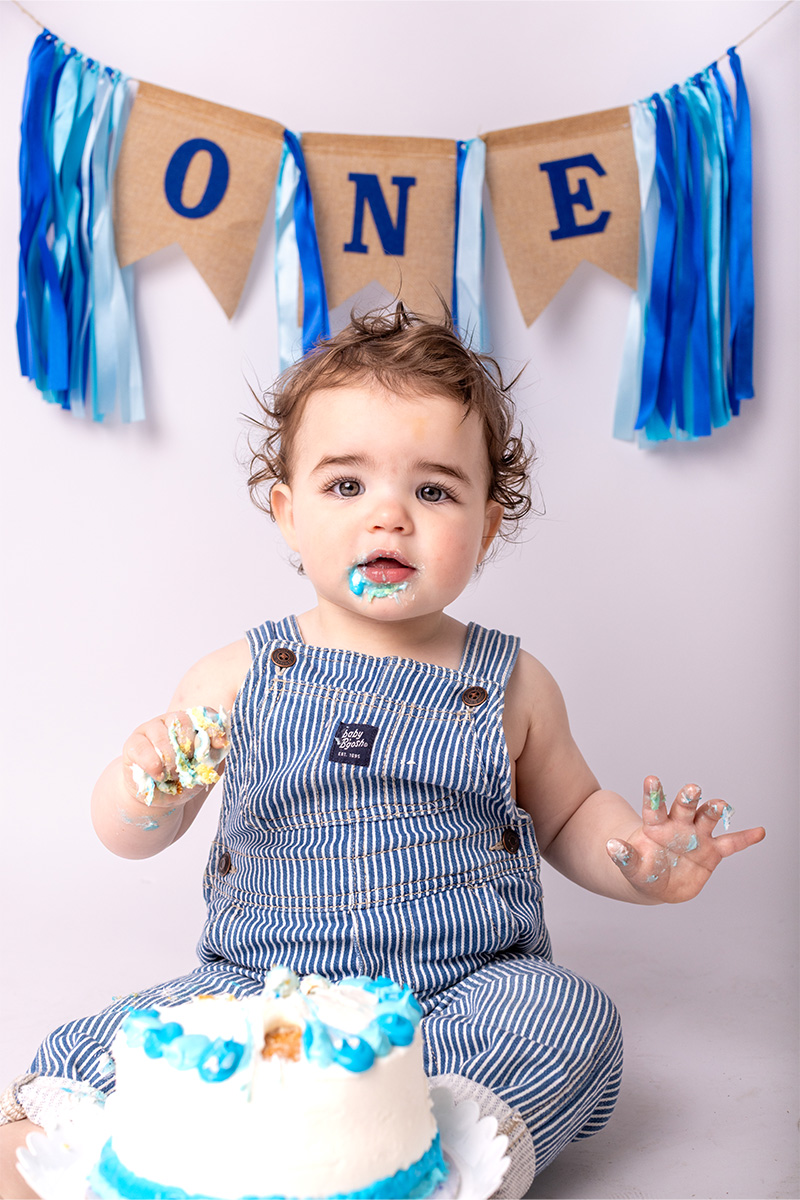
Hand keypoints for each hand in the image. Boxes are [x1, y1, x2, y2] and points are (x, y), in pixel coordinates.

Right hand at [122, 708, 228, 808]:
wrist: (159, 798)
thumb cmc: (184, 780)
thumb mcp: (204, 769)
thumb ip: (212, 755)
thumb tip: (219, 743)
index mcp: (192, 724)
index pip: (204, 715)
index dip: (211, 728)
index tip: (219, 744)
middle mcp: (171, 721)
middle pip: (182, 721)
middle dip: (188, 747)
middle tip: (187, 765)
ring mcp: (150, 729)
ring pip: (162, 736)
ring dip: (170, 759)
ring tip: (172, 774)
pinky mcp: (134, 744)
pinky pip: (144, 749)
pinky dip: (153, 764)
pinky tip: (159, 775)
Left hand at [606, 776, 765, 902]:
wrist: (659, 882)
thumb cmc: (643, 869)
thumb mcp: (631, 867)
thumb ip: (623, 857)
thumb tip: (611, 845)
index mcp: (656, 826)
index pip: (654, 807)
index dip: (654, 794)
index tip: (652, 780)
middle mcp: (678, 825)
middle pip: (684, 806)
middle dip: (688, 797)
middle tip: (691, 790)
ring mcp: (697, 836)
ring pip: (707, 818)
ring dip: (713, 810)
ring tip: (719, 805)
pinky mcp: (712, 852)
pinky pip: (731, 844)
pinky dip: (745, 838)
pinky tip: (759, 831)